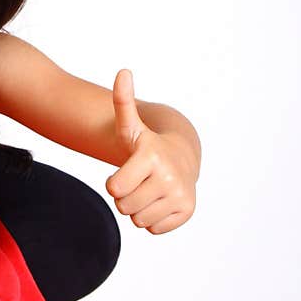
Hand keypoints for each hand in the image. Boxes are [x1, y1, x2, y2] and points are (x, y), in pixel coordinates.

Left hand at [105, 69, 196, 233]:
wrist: (182, 157)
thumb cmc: (147, 144)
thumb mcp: (130, 125)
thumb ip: (121, 101)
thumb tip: (123, 72)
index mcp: (151, 156)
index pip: (113, 189)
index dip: (114, 182)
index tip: (127, 170)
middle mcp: (169, 177)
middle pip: (123, 206)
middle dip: (126, 196)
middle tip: (139, 180)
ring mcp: (180, 196)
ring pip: (137, 220)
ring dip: (139, 207)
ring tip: (149, 188)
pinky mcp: (187, 211)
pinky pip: (153, 228)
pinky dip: (154, 217)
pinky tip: (160, 199)